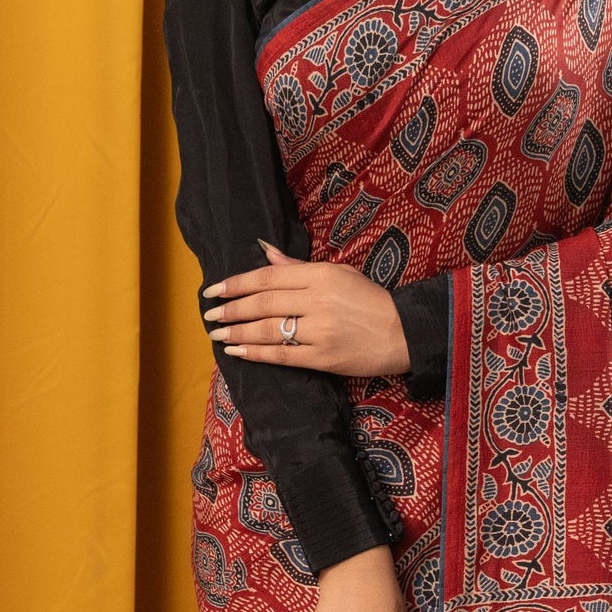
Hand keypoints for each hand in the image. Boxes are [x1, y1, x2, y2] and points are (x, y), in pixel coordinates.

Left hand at [204, 242, 410, 376]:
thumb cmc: (370, 300)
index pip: (268, 277)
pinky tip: (237, 352)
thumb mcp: (339, 272)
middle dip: (231, 309)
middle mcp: (317, 301)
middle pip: (263, 303)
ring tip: (217, 334)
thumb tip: (265, 252)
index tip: (213, 289)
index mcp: (321, 275)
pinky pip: (282, 356)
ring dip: (237, 333)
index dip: (236, 283)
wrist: (403, 332)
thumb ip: (298, 267)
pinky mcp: (323, 358)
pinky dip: (256, 354)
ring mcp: (320, 331)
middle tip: (208, 314)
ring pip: (268, 330)